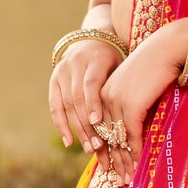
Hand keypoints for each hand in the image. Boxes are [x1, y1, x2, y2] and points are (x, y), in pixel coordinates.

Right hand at [49, 37, 124, 172]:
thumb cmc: (115, 60)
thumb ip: (121, 87)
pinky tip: (69, 141)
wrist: (93, 39)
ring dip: (77, 129)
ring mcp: (61, 71)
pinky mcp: (53, 80)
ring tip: (89, 148)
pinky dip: (61, 125)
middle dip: (87, 124)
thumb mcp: (121, 66)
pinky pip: (54, 106)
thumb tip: (134, 121)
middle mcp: (74, 63)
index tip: (98, 123)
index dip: (93, 104)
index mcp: (95, 58)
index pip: (91, 84)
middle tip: (97, 146)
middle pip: (77, 98)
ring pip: (66, 105)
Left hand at [96, 18, 187, 185]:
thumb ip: (131, 105)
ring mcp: (116, 101)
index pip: (100, 127)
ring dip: (124, 162)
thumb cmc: (157, 66)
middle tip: (117, 180)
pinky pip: (132, 135)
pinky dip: (136, 152)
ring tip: (127, 180)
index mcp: (102, 92)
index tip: (109, 167)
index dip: (105, 150)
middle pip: (106, 136)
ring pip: (118, 139)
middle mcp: (104, 97)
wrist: (168, 48)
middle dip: (113, 161)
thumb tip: (132, 128)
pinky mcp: (131, 105)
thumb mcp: (138, 87)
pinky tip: (138, 166)